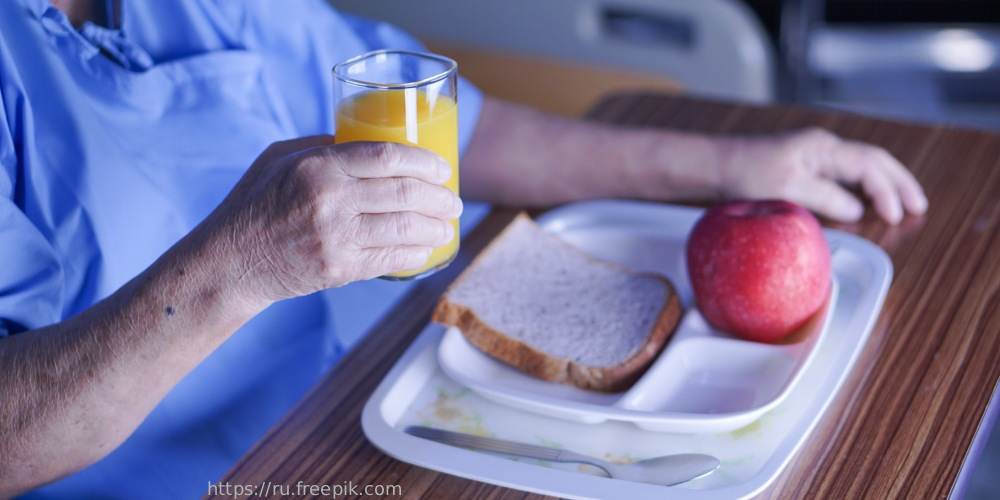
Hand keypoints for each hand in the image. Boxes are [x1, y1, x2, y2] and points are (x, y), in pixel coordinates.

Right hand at [203, 135, 461, 303]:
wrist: (230, 262)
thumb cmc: (255, 204)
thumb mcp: (280, 158)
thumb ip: (325, 146)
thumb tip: (372, 140)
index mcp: (317, 165)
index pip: (386, 156)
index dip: (423, 162)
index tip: (442, 168)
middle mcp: (328, 200)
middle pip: (403, 193)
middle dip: (439, 197)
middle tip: (454, 201)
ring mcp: (335, 237)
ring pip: (404, 228)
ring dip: (435, 228)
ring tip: (448, 226)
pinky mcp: (338, 269)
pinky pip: (390, 259)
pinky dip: (415, 254)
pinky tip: (427, 250)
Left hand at [718, 128, 927, 223]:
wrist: (716, 166)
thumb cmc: (745, 173)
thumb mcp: (786, 188)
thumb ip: (825, 198)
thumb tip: (858, 210)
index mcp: (822, 148)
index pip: (868, 167)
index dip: (887, 192)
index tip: (897, 215)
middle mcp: (824, 149)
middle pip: (874, 161)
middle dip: (899, 183)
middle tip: (919, 206)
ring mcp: (816, 157)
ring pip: (863, 167)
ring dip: (885, 184)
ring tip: (905, 205)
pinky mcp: (806, 169)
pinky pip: (846, 176)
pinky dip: (864, 188)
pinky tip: (869, 203)